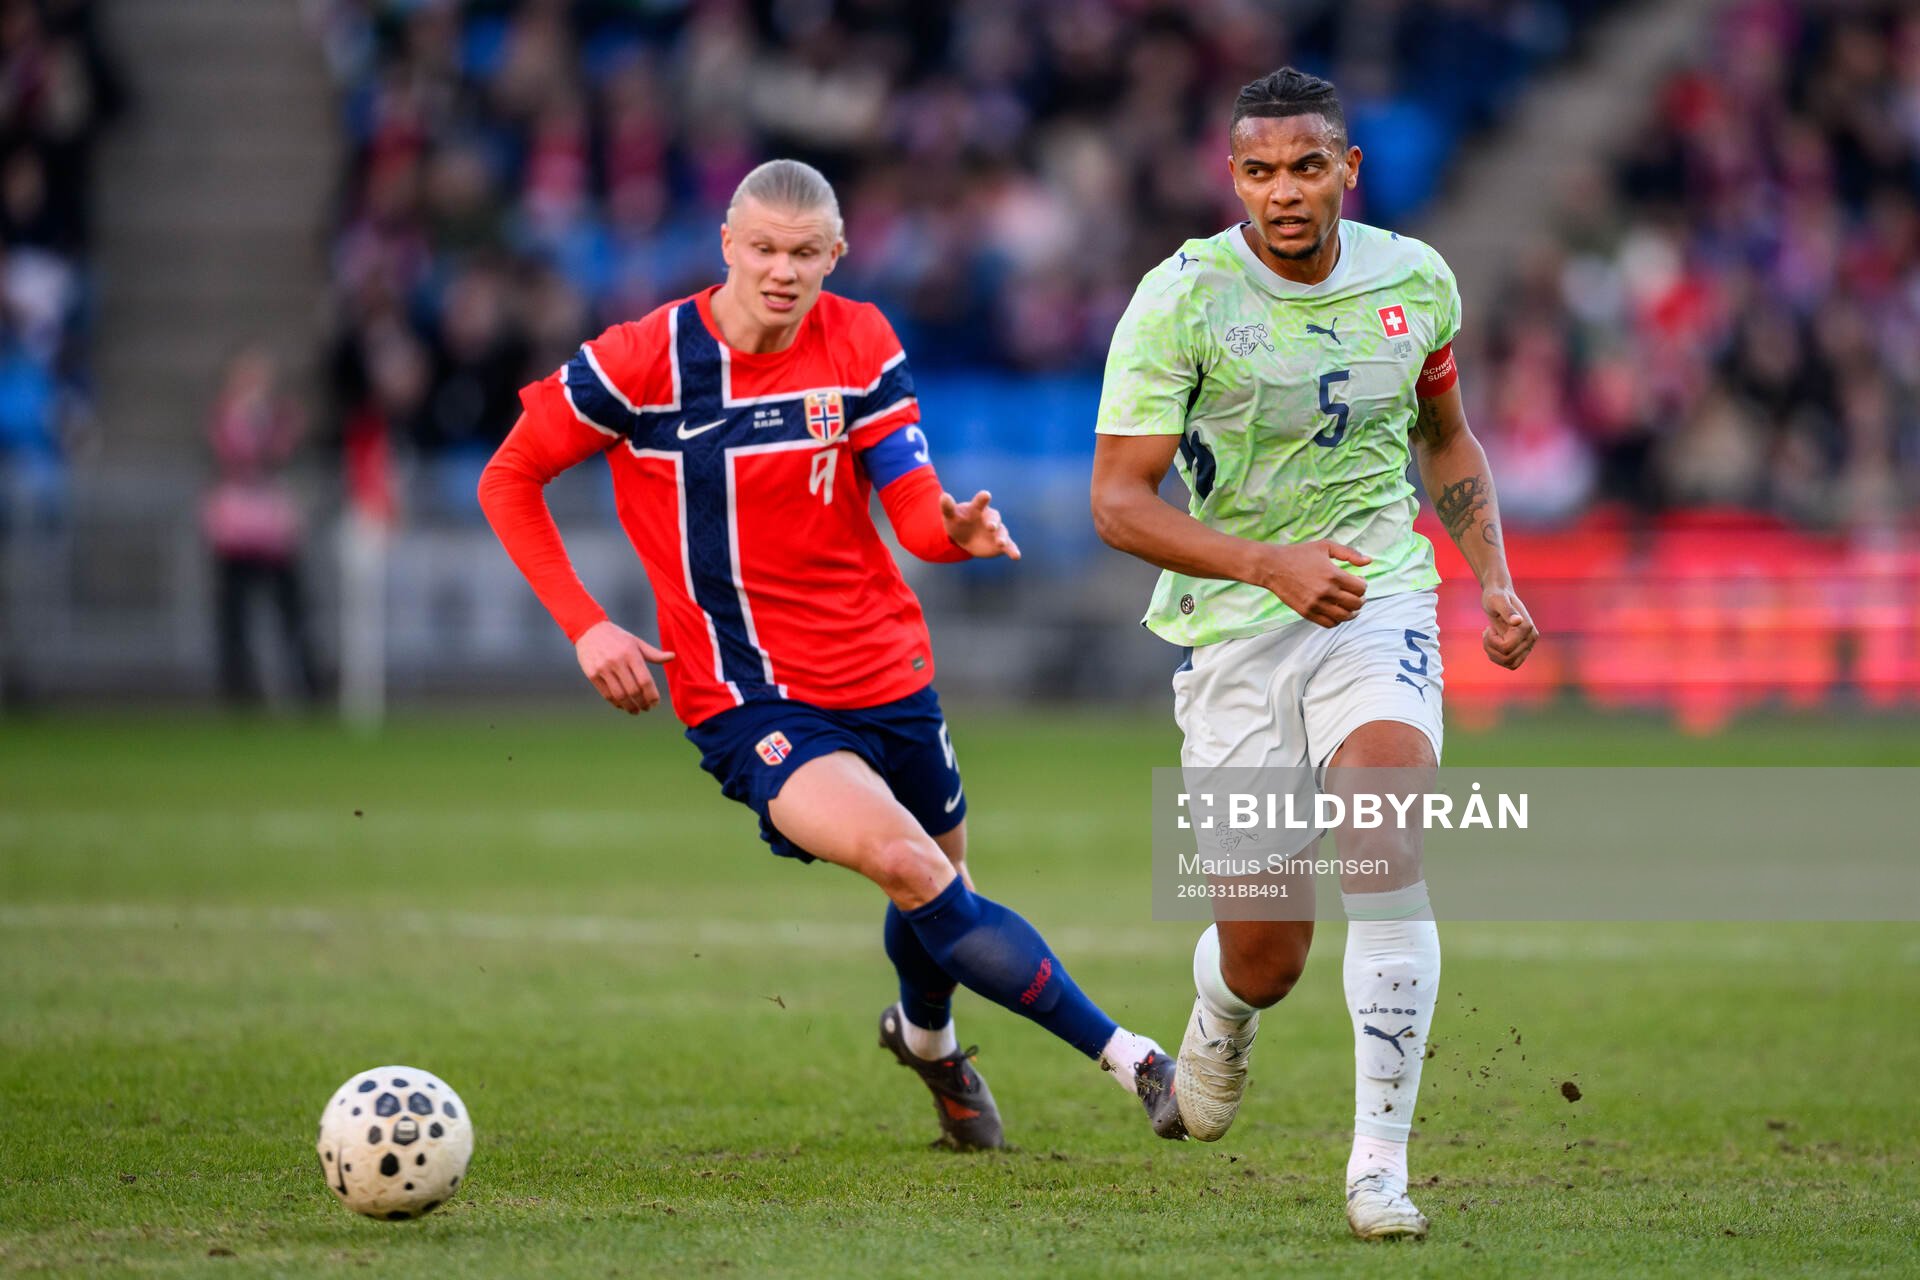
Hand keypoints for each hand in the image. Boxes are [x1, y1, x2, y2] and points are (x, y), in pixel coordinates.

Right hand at [574, 620, 673, 713]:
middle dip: (642, 703)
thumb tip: (672, 656)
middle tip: (647, 708)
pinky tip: (622, 705)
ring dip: (629, 707)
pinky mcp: (592, 674)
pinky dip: (616, 703)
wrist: (589, 629)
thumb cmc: (617, 637)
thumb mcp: (636, 642)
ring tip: (635, 711)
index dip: (651, 695)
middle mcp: (617, 661)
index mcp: (631, 653)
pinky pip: (606, 694)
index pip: (645, 680)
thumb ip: (653, 653)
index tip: (655, 703)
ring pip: (619, 695)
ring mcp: (603, 668)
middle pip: (633, 690)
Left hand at [939, 490, 1020, 559]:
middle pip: (994, 518)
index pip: (980, 502)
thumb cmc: (958, 522)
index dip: (982, 499)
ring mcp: (997, 531)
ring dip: (1002, 538)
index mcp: (977, 509)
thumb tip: (944, 496)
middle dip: (993, 522)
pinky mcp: (1001, 543)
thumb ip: (948, 507)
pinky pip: (1009, 546)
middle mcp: (990, 518)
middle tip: (990, 527)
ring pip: (1002, 532)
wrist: (964, 537)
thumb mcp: (950, 516)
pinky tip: (1016, 556)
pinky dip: (1012, 550)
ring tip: (1000, 543)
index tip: (986, 495)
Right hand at [1253, 540, 1371, 626]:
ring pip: (1344, 616)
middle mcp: (1326, 592)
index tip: (1359, 582)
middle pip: (1356, 604)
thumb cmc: (1299, 554)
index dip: (1363, 585)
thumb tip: (1369, 561)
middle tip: (1357, 595)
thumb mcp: (1325, 546)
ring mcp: (1316, 604)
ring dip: (1352, 613)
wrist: (1272, 567)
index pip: (1361, 588)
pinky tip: (1337, 612)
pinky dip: (1337, 620)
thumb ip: (1349, 553)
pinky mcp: (1307, 613)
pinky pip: (1329, 623)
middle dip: (1360, 600)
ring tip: (1351, 607)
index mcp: (1333, 575)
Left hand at [1481, 583, 1538, 668]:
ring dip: (1493, 654)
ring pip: (1509, 663)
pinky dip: (1497, 657)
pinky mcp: (1523, 649)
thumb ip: (1507, 610)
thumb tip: (1517, 621)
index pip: (1506, 648)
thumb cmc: (1495, 596)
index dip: (1491, 641)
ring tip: (1488, 637)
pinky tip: (1492, 643)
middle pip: (1507, 658)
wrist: (1499, 594)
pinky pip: (1511, 663)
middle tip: (1486, 632)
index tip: (1488, 627)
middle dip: (1491, 648)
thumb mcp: (1497, 601)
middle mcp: (1531, 638)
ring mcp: (1528, 644)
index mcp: (1527, 628)